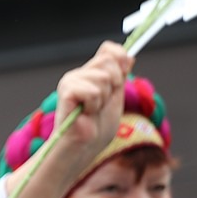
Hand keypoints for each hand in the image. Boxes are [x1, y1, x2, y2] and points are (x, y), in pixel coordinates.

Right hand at [52, 41, 132, 159]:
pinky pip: (93, 91)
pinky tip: (85, 114)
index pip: (108, 50)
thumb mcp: (115, 97)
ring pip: (103, 78)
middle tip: (101, 104)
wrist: (84, 147)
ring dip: (103, 99)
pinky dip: (94, 106)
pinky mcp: (67, 91)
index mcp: (89, 74)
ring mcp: (70, 81)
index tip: (120, 79)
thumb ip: (120, 76)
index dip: (120, 59)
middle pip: (109, 61)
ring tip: (92, 111)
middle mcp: (78, 74)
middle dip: (114, 85)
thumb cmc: (97, 128)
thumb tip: (129, 56)